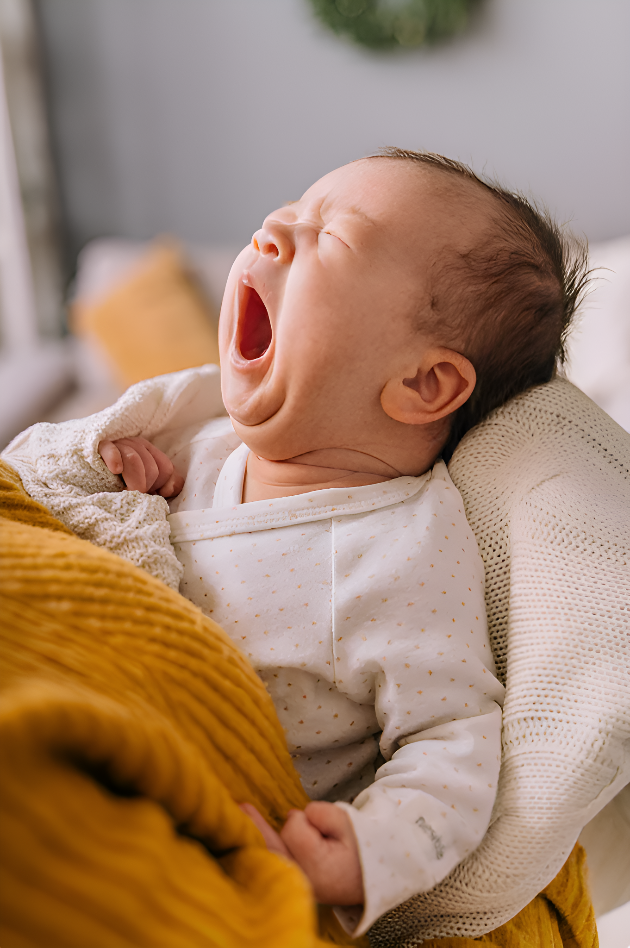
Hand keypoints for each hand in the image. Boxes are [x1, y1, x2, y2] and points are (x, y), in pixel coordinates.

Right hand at [98, 437, 183, 496]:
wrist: (85, 475)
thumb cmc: (116, 483)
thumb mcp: (143, 484)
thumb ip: (164, 484)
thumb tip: (168, 490)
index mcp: (148, 452)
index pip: (165, 468)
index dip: (159, 485)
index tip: (147, 494)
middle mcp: (135, 444)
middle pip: (151, 467)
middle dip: (144, 485)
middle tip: (131, 494)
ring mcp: (116, 444)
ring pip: (134, 459)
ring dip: (133, 480)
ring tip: (124, 491)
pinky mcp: (97, 445)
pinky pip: (110, 449)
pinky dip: (115, 459)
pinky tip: (115, 469)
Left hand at [240, 801, 363, 905]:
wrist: (372, 877)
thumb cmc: (362, 847)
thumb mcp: (348, 823)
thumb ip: (322, 815)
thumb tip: (294, 815)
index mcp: (319, 867)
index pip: (295, 830)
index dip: (303, 818)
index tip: (318, 822)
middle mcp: (304, 881)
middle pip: (274, 847)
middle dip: (257, 826)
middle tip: (240, 805)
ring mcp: (297, 886)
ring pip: (271, 856)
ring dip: (261, 837)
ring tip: (244, 813)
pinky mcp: (294, 885)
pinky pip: (274, 863)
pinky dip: (265, 848)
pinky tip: (254, 833)